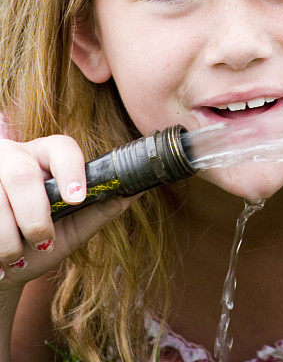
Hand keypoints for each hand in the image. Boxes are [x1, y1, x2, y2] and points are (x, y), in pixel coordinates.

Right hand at [0, 135, 137, 291]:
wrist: (0, 267)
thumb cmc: (39, 244)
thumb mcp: (72, 228)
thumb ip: (100, 209)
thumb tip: (137, 190)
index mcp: (45, 155)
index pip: (61, 147)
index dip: (70, 170)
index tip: (77, 198)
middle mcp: (14, 156)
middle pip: (22, 174)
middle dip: (34, 216)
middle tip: (43, 243)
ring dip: (7, 238)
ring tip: (15, 258)